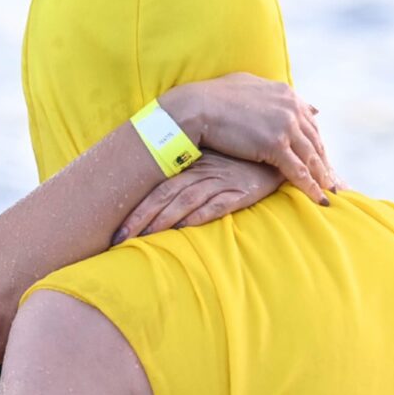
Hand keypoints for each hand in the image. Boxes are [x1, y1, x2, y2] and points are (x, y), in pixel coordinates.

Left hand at [115, 151, 285, 242]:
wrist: (276, 155)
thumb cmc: (239, 164)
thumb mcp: (210, 167)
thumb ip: (186, 182)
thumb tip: (158, 208)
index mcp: (191, 167)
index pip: (156, 189)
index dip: (136, 210)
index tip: (116, 230)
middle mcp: (201, 173)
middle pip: (164, 196)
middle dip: (140, 219)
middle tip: (119, 239)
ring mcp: (220, 181)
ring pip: (185, 201)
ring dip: (164, 220)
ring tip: (144, 238)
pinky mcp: (240, 192)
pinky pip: (217, 204)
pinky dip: (199, 215)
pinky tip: (184, 227)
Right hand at [160, 73, 341, 201]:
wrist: (197, 107)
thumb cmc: (214, 97)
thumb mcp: (249, 85)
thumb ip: (272, 93)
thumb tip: (288, 93)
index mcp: (287, 94)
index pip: (309, 122)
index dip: (316, 143)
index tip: (321, 158)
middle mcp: (292, 108)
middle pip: (315, 141)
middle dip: (325, 162)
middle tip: (334, 180)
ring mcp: (286, 126)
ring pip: (311, 157)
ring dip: (323, 177)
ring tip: (330, 193)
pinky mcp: (276, 145)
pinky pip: (299, 171)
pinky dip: (312, 188)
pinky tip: (320, 200)